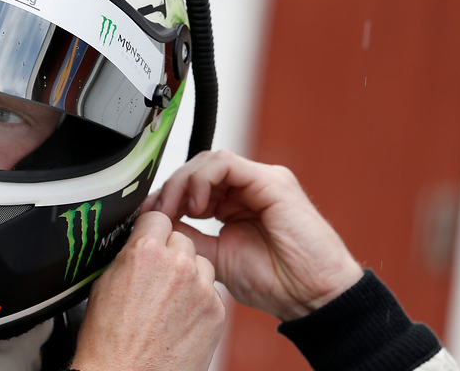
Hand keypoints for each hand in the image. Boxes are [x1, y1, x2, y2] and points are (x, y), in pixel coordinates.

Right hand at [71, 211, 224, 370]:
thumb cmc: (109, 338)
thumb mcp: (104, 282)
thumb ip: (127, 254)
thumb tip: (136, 242)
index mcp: (145, 252)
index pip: (158, 218)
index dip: (151, 231)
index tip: (149, 240)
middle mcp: (177, 265)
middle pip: (182, 239)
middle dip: (170, 253)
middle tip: (156, 277)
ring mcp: (200, 289)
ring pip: (200, 264)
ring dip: (188, 274)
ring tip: (167, 300)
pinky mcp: (216, 312)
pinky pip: (211, 292)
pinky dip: (198, 300)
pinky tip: (178, 318)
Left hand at [144, 149, 363, 320]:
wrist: (313, 298)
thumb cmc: (277, 283)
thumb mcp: (216, 259)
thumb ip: (189, 237)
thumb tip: (156, 225)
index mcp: (234, 205)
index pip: (191, 185)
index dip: (166, 197)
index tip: (147, 217)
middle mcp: (247, 189)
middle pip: (196, 169)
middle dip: (169, 189)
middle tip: (155, 214)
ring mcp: (260, 182)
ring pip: (207, 161)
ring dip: (182, 182)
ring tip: (175, 211)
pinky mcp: (271, 181)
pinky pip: (225, 163)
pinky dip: (202, 179)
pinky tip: (197, 206)